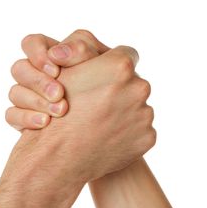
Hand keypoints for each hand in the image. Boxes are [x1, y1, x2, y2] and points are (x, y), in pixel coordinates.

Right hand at [8, 30, 155, 181]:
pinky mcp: (148, 137)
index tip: (105, 77)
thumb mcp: (65, 74)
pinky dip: (129, 133)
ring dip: (125, 113)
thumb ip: (86, 54)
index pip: (126, 54)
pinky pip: (141, 130)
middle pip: (134, 82)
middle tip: (100, 104)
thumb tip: (105, 51)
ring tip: (102, 124)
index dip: (113, 66)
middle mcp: (139, 87)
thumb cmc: (58, 113)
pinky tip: (109, 138)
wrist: (60, 156)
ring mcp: (145, 114)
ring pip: (138, 107)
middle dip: (121, 90)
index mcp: (120, 66)